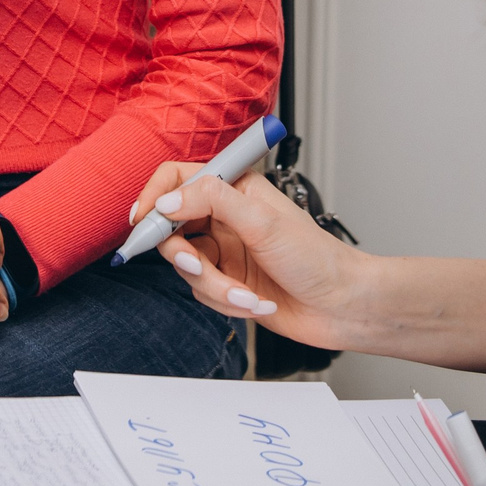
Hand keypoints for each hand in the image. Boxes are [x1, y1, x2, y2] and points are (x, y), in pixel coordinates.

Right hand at [127, 164, 364, 348]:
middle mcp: (225, 217)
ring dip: (216, 286)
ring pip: (186, 266)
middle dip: (183, 254)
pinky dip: (226, 301)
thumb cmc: (317, 259)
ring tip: (247, 294)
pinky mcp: (226, 282)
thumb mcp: (263, 222)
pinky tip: (256, 303)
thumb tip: (166, 201)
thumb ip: (211, 202)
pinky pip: (201, 292)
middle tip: (199, 268)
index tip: (143, 220)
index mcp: (234, 188)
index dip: (155, 197)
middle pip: (172, 227)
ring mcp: (224, 251)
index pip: (177, 179)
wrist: (343, 307)